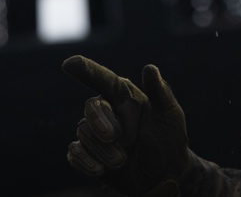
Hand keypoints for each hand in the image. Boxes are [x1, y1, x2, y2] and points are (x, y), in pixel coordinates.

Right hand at [63, 55, 189, 195]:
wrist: (166, 176)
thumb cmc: (170, 139)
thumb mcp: (170, 115)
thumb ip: (160, 92)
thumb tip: (149, 68)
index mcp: (125, 95)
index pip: (104, 78)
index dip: (86, 69)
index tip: (69, 64)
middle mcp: (108, 110)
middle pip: (90, 106)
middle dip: (100, 121)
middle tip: (113, 136)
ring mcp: (96, 133)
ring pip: (83, 132)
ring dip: (102, 149)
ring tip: (121, 160)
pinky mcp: (89, 154)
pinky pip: (74, 153)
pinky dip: (85, 161)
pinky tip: (99, 169)